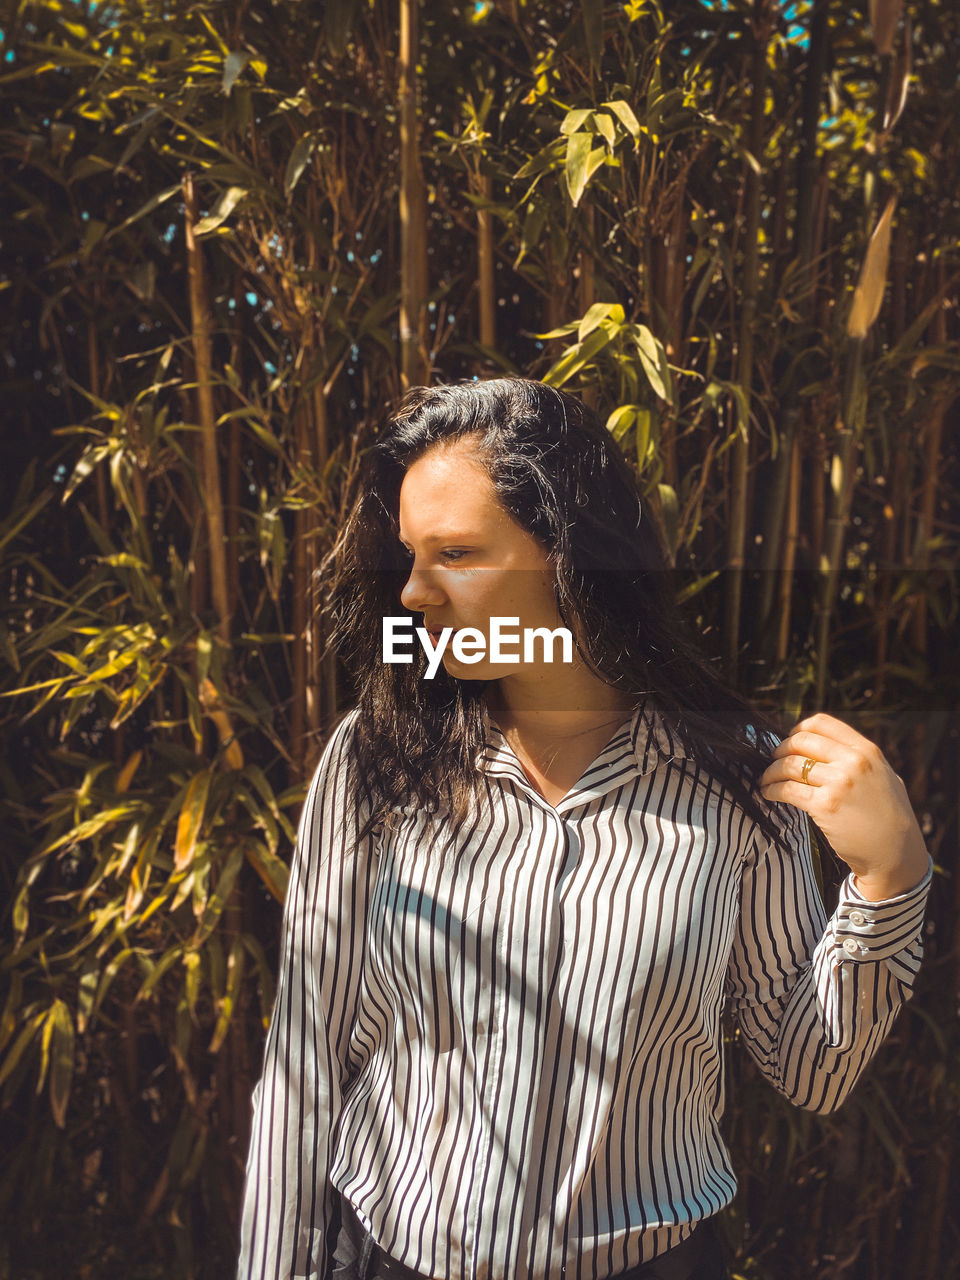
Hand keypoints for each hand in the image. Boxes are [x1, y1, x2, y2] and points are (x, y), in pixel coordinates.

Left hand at [759, 712, 930, 901]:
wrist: (895, 852)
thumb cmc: (888, 816)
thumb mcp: (883, 776)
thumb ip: (860, 759)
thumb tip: (826, 746)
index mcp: (867, 750)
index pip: (821, 723)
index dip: (798, 730)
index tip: (789, 741)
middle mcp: (854, 762)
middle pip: (800, 741)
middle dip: (780, 750)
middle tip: (773, 761)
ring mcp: (840, 783)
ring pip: (789, 765)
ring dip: (771, 772)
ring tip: (766, 780)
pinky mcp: (825, 806)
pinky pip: (787, 790)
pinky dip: (771, 790)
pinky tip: (768, 794)